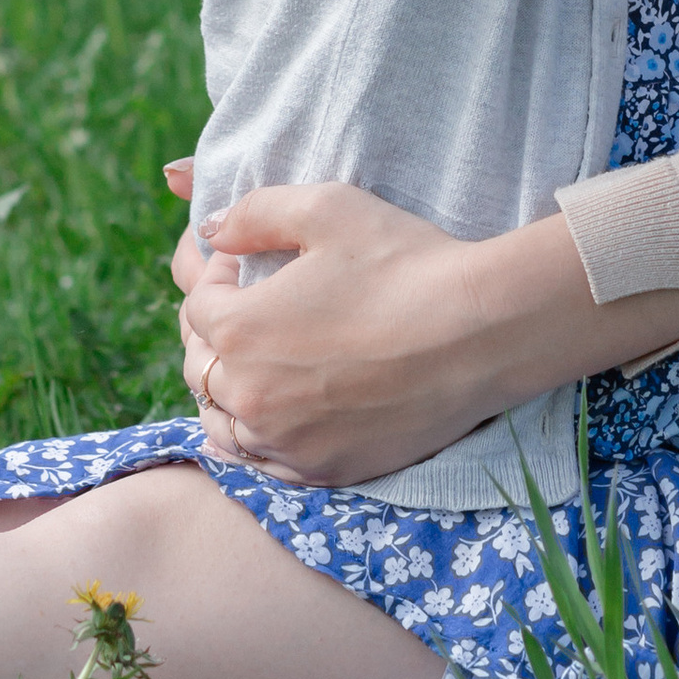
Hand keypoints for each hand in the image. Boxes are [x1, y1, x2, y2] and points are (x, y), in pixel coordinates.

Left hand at [167, 184, 678, 488]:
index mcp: (241, 330)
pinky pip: (263, 462)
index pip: (198, 306)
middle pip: (200, 367)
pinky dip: (257, 436)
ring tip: (263, 360)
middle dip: (218, 333)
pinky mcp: (323, 469)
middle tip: (258, 308)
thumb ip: (254, 212)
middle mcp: (249, 396)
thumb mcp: (327, 208)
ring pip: (222, 422)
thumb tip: (210, 228)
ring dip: (229, 388)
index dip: (221, 277)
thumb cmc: (406, 262)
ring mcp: (285, 442)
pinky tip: (277, 412)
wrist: (481, 332)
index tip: (254, 264)